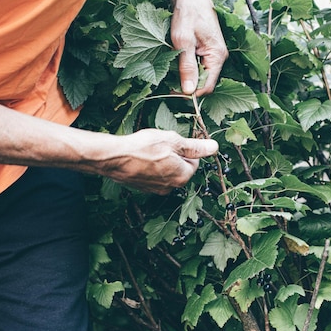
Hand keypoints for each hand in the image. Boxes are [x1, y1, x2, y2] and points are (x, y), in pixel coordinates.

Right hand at [102, 129, 217, 194]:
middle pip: (181, 168)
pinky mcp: (144, 188)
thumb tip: (214, 147)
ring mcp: (156, 189)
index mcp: (182, 176)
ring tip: (151, 150)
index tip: (176, 141)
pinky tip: (142, 157)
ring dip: (163, 161)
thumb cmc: (144, 148)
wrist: (115, 158)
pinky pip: (154, 176)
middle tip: (162, 144)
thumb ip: (196, 146)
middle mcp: (171, 187)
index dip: (187, 149)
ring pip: (167, 172)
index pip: (194, 162)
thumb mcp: (174, 141)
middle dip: (175, 156)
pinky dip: (151, 167)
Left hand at [170, 0, 227, 95]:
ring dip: (186, 77)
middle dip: (188, 86)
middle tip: (169, 85)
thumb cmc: (187, 13)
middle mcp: (218, 57)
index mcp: (217, 56)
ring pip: (201, 75)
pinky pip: (199, 66)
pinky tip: (177, 66)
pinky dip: (187, 69)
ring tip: (171, 75)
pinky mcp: (206, 51)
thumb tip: (188, 90)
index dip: (191, 93)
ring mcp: (213, 54)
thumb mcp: (183, 41)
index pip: (207, 86)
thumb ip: (186, 66)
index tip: (174, 92)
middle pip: (204, 82)